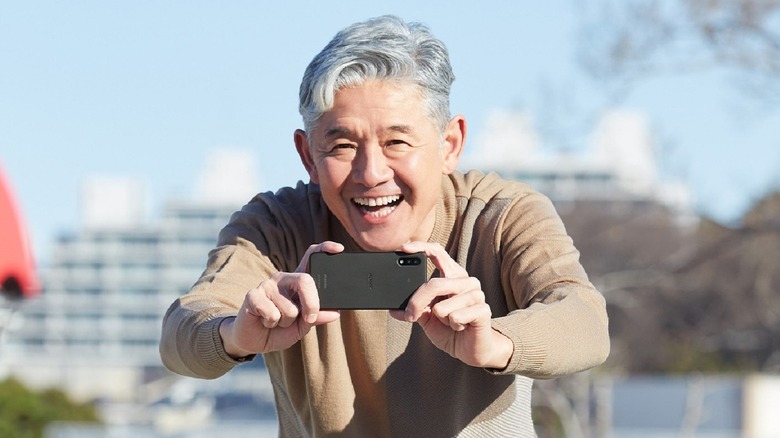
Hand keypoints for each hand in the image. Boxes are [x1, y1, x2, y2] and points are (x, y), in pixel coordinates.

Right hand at [219, 241, 343, 356]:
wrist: (254, 340)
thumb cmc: (280, 329)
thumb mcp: (303, 325)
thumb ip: (317, 317)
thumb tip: (335, 313)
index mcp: (298, 281)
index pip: (311, 256)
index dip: (325, 249)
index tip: (339, 249)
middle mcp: (283, 278)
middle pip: (305, 280)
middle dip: (312, 305)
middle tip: (307, 318)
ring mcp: (267, 285)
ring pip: (290, 308)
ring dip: (286, 323)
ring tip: (277, 321)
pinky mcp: (252, 295)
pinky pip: (272, 313)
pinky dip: (272, 324)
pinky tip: (265, 321)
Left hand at [390, 242, 512, 368]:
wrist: (470, 350)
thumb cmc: (449, 330)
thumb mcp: (426, 318)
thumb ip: (413, 308)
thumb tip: (393, 309)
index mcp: (452, 275)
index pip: (438, 252)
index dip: (421, 247)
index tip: (404, 249)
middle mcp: (466, 281)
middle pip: (434, 283)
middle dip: (417, 303)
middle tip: (412, 316)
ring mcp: (476, 294)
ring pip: (442, 306)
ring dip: (441, 320)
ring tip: (451, 323)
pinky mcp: (483, 310)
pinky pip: (455, 317)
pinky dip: (453, 326)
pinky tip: (462, 327)